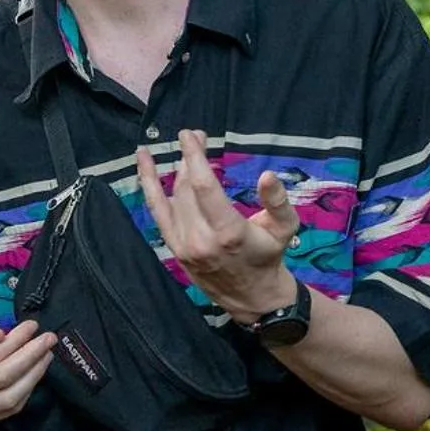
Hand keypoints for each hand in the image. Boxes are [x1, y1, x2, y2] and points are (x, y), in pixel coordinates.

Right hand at [0, 319, 55, 428]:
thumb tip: (1, 336)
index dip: (17, 340)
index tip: (33, 327)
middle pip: (2, 377)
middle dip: (31, 357)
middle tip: (48, 341)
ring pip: (8, 398)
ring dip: (34, 377)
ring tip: (45, 358)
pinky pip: (6, 411)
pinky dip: (25, 393)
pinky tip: (32, 376)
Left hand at [137, 130, 299, 320]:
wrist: (252, 296)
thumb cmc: (269, 256)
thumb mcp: (285, 228)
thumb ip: (278, 201)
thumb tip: (267, 175)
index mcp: (228, 232)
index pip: (204, 187)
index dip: (194, 157)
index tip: (189, 134)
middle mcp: (201, 239)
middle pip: (187, 189)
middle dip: (190, 159)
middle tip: (196, 136)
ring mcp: (183, 245)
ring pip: (172, 197)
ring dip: (174, 169)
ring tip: (181, 147)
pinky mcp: (173, 248)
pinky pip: (156, 211)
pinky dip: (149, 184)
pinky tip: (144, 163)